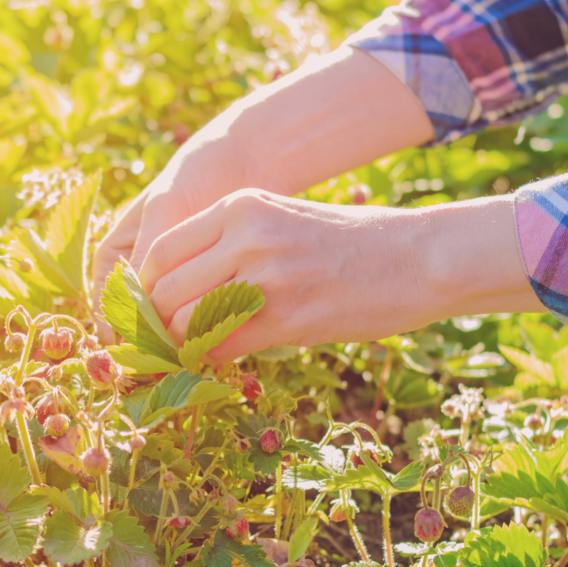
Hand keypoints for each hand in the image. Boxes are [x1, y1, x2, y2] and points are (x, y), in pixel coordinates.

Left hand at [91, 46, 435, 341]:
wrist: (422, 258)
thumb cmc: (351, 243)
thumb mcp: (282, 218)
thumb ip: (231, 243)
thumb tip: (179, 289)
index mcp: (239, 205)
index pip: (160, 251)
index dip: (145, 290)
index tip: (149, 313)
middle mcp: (245, 233)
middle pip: (163, 289)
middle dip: (154, 324)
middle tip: (159, 344)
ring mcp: (265, 274)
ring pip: (183, 321)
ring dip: (178, 346)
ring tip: (187, 355)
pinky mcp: (286, 316)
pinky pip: (220, 347)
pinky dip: (209, 361)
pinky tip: (218, 361)